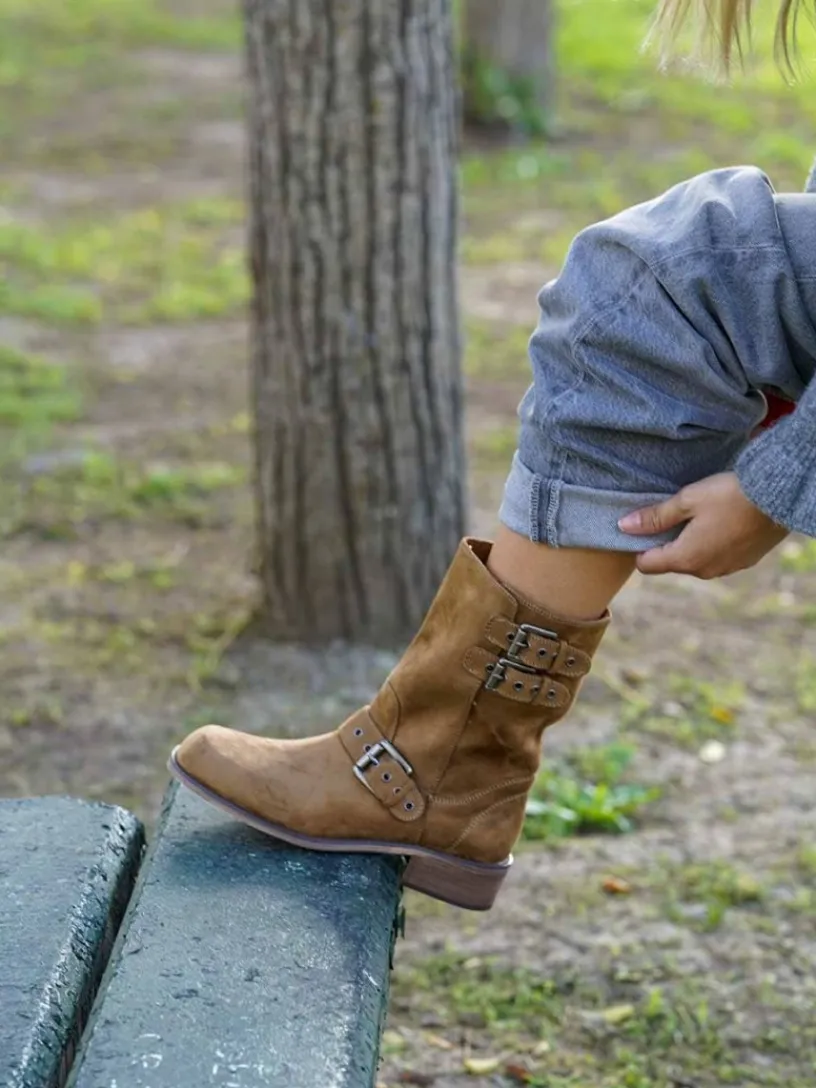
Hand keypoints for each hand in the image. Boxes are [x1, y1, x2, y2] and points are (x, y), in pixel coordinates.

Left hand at [618, 472, 787, 578]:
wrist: (778, 497)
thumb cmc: (728, 496)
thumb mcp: (686, 500)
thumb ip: (654, 517)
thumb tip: (624, 527)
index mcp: (685, 559)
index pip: (646, 565)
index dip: (640, 546)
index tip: (644, 525)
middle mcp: (704, 571)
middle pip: (670, 562)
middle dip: (665, 542)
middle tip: (673, 514)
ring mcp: (725, 569)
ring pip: (695, 560)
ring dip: (690, 543)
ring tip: (699, 515)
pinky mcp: (743, 562)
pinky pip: (716, 558)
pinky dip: (711, 544)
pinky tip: (720, 521)